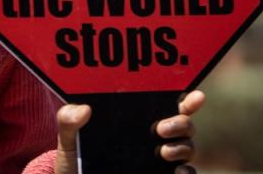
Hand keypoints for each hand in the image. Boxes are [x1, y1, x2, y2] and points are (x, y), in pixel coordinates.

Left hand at [54, 90, 205, 173]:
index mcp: (136, 120)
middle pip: (184, 124)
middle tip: (161, 128)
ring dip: (183, 147)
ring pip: (188, 147)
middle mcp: (154, 138)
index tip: (194, 96)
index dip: (187, 99)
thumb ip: (68, 120)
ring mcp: (160, 160)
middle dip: (181, 122)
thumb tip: (84, 109)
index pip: (168, 104)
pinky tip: (177, 171)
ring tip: (163, 151)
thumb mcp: (68, 138)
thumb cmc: (75, 158)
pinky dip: (188, 172)